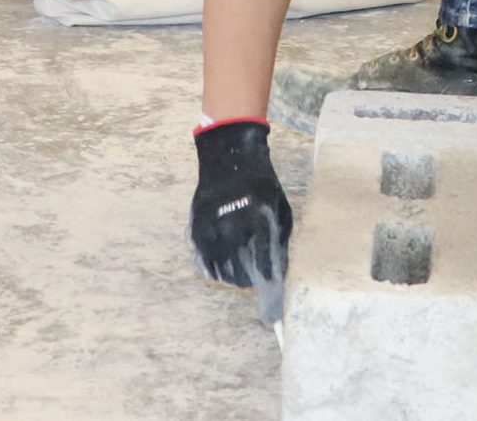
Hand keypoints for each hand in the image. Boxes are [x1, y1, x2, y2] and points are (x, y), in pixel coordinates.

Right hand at [189, 119, 292, 298]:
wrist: (230, 160)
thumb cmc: (262, 186)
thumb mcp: (281, 210)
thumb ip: (280, 243)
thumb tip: (279, 277)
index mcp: (259, 220)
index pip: (264, 267)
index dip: (269, 293)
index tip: (273, 316)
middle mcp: (232, 227)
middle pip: (240, 276)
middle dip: (251, 280)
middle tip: (255, 271)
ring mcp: (210, 230)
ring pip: (221, 274)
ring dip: (233, 275)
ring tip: (240, 261)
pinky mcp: (195, 231)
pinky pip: (204, 264)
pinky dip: (215, 268)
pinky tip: (223, 259)